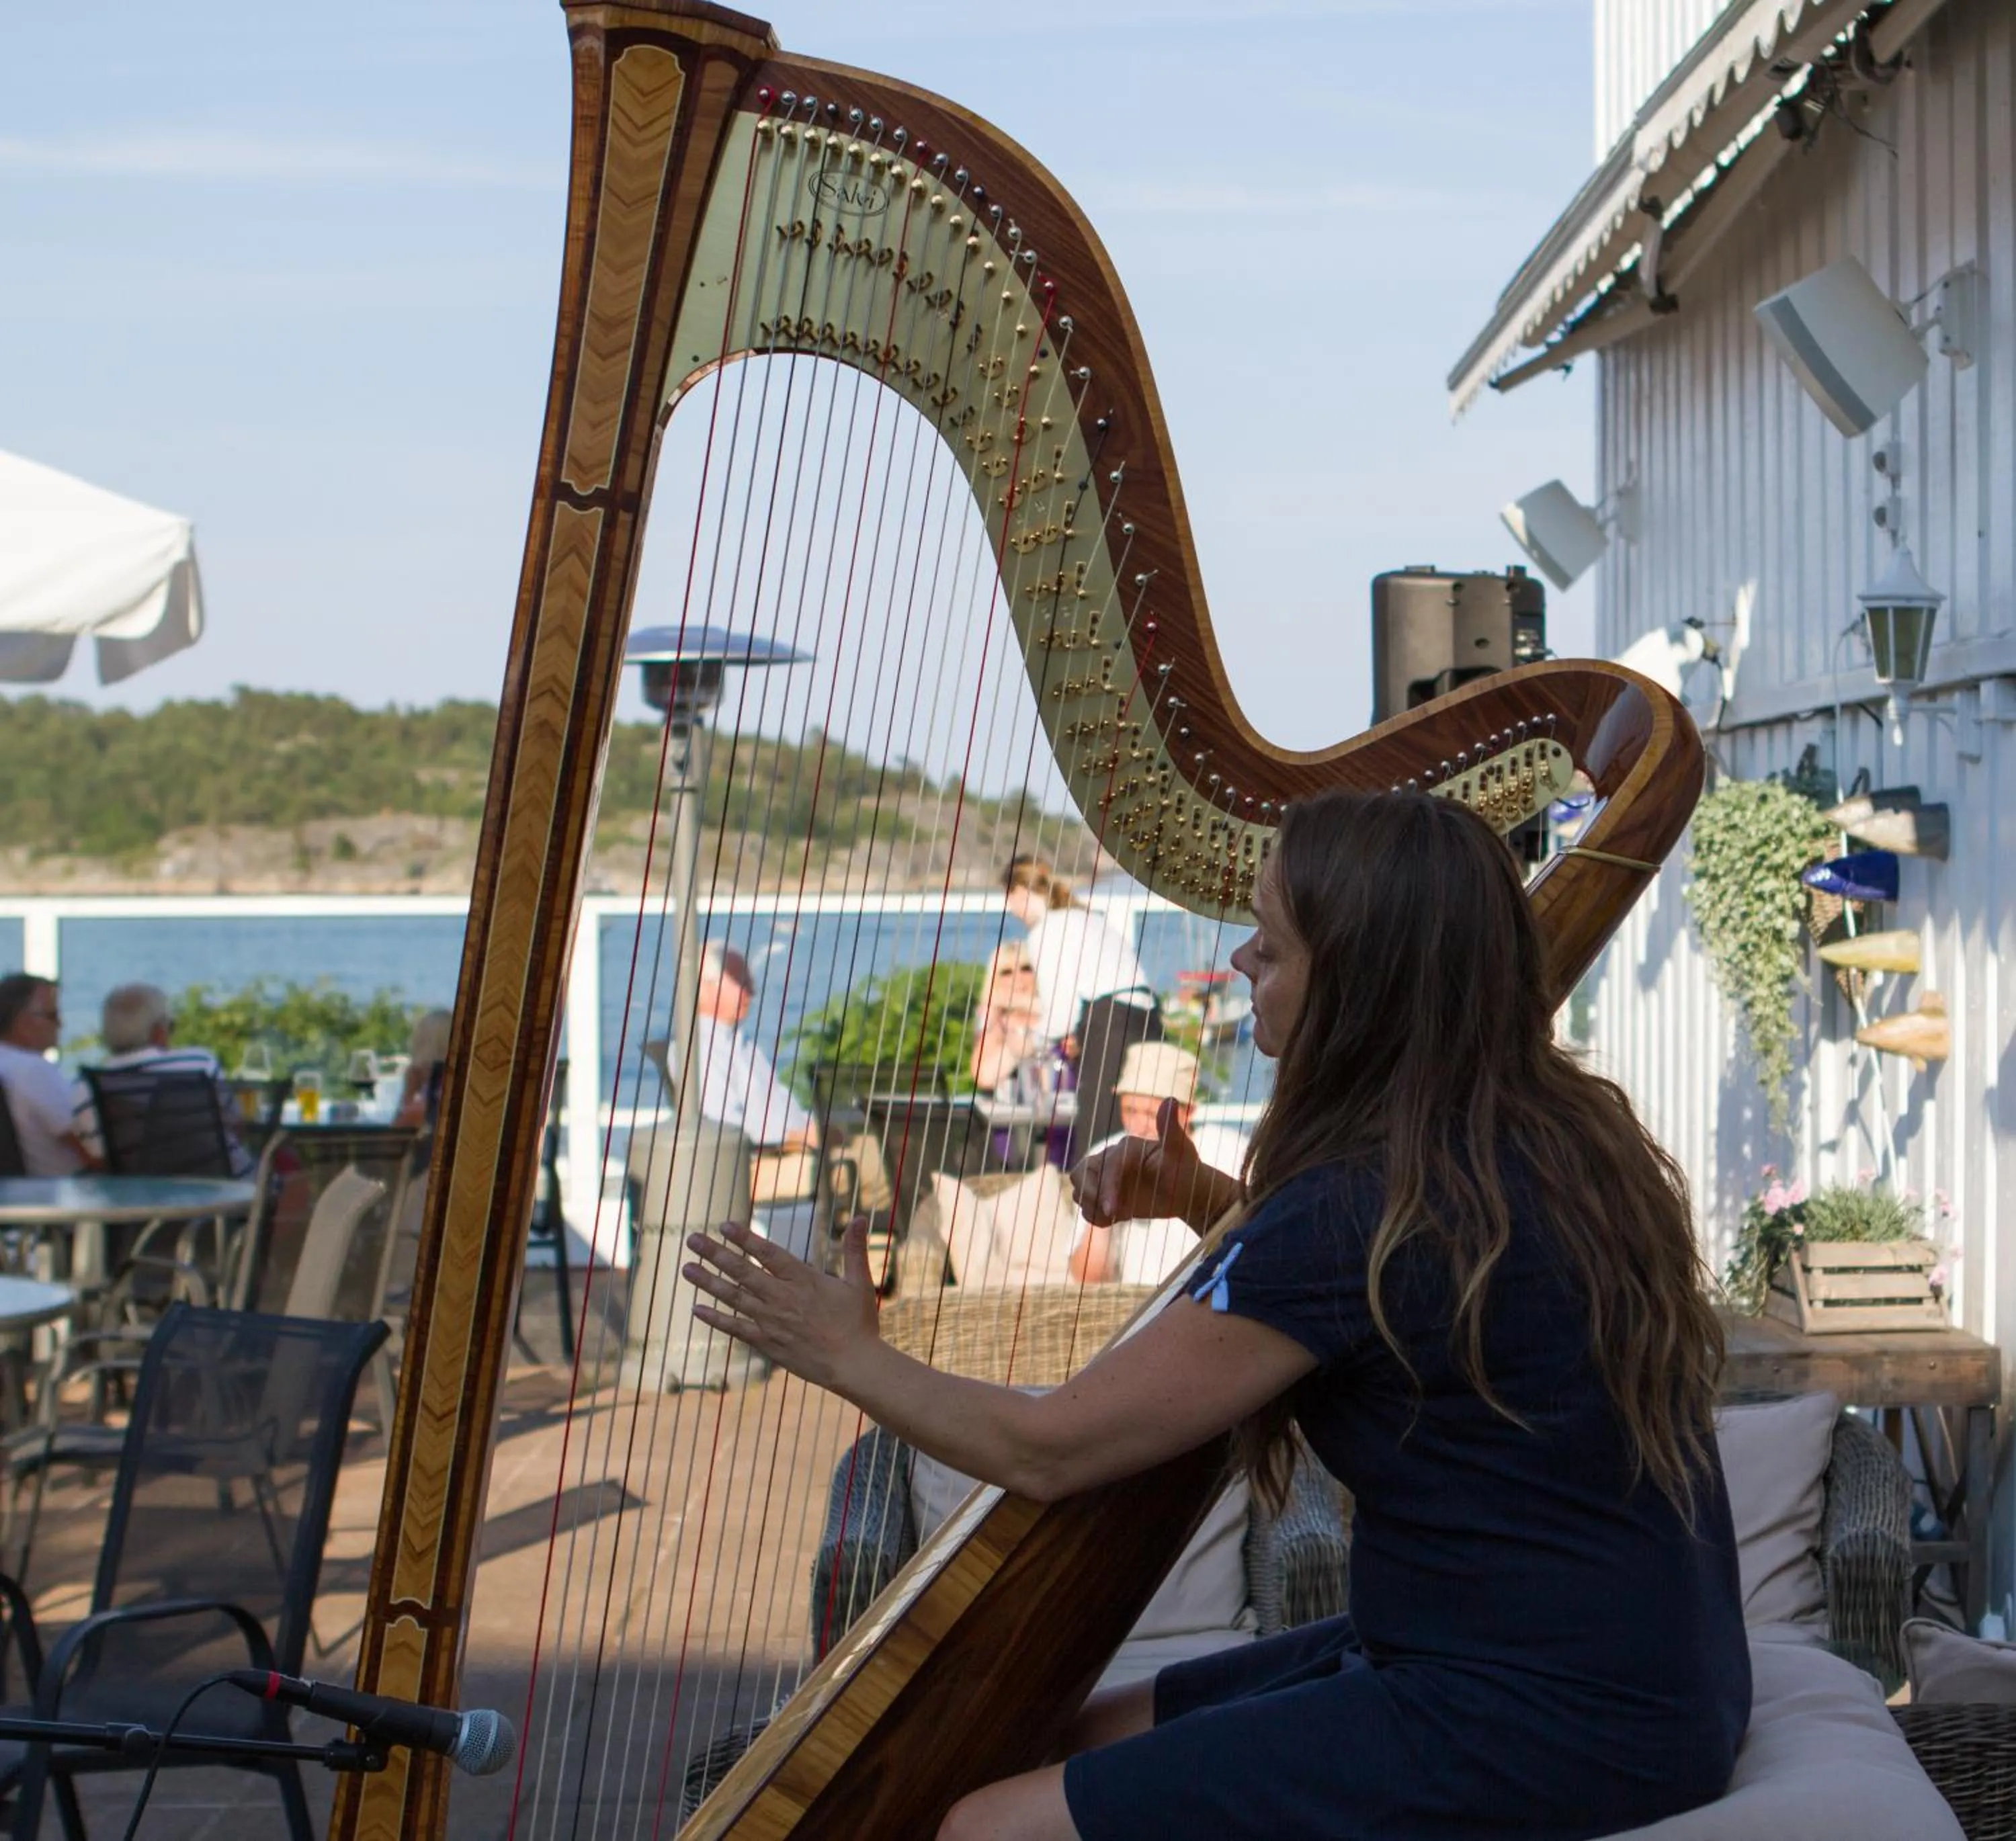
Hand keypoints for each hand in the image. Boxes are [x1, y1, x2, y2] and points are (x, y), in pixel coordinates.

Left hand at [684, 1218, 879, 1392]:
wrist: (853, 1364)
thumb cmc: (859, 1323)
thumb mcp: (859, 1282)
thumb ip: (855, 1249)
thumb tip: (864, 1217)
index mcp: (803, 1279)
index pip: (767, 1253)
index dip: (744, 1238)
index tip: (723, 1225)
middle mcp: (782, 1297)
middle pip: (742, 1271)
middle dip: (715, 1253)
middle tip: (692, 1239)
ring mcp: (771, 1321)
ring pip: (733, 1297)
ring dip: (707, 1282)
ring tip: (686, 1268)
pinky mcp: (767, 1342)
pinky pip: (735, 1328)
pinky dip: (715, 1319)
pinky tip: (696, 1310)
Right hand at [1072, 1098, 1229, 1229]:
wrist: (1187, 1192)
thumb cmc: (1185, 1169)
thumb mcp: (1181, 1150)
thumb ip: (1171, 1129)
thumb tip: (1170, 1100)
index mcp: (1126, 1149)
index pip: (1107, 1166)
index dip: (1107, 1188)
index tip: (1114, 1211)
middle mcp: (1111, 1160)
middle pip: (1080, 1173)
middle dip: (1089, 1193)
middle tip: (1109, 1213)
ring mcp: (1107, 1180)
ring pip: (1079, 1190)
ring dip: (1091, 1206)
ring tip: (1116, 1216)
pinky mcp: (1108, 1196)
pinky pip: (1088, 1207)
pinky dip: (1096, 1217)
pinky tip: (1117, 1220)